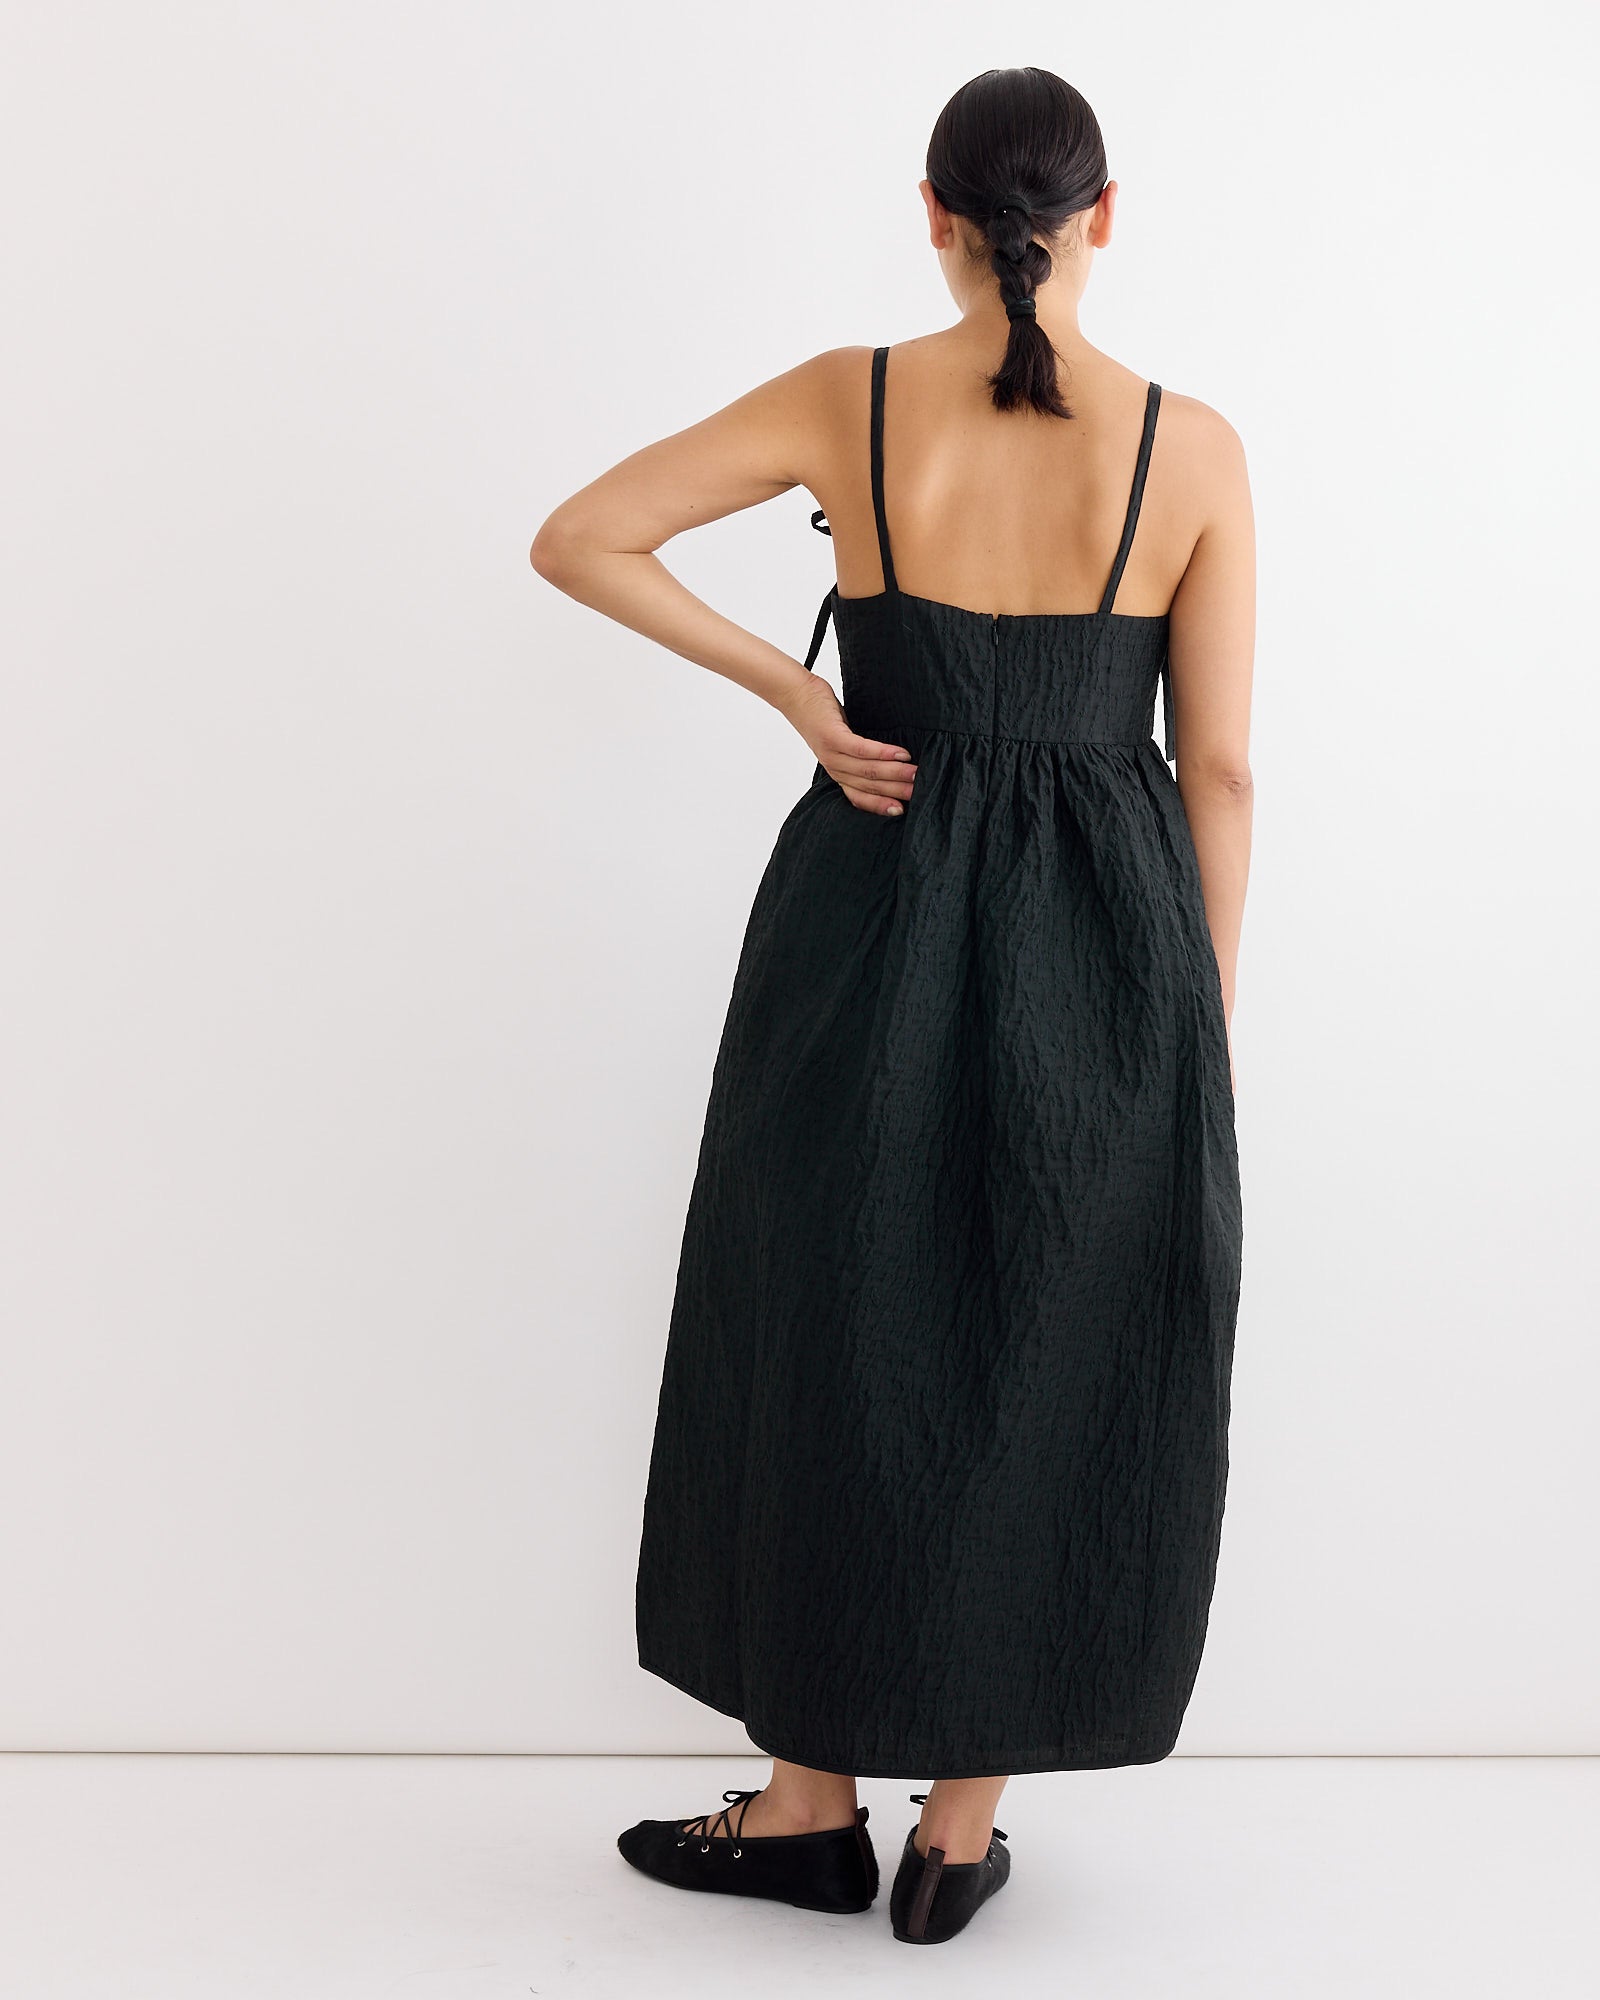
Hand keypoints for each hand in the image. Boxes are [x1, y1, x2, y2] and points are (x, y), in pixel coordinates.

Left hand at [779, 673, 916, 817]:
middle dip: (895, 790)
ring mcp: (831, 753)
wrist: (794, 694)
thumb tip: (894, 759)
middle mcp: (834, 768)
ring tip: (916, 773)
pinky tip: (901, 754)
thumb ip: (861, 754)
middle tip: (919, 792)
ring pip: (867, 770)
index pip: (859, 797)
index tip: (902, 811)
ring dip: (894, 773)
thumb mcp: (843, 740)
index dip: (880, 805)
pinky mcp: (831, 737)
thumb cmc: (823, 715)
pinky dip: (883, 753)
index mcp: (838, 772)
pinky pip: (861, 749)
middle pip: (868, 785)